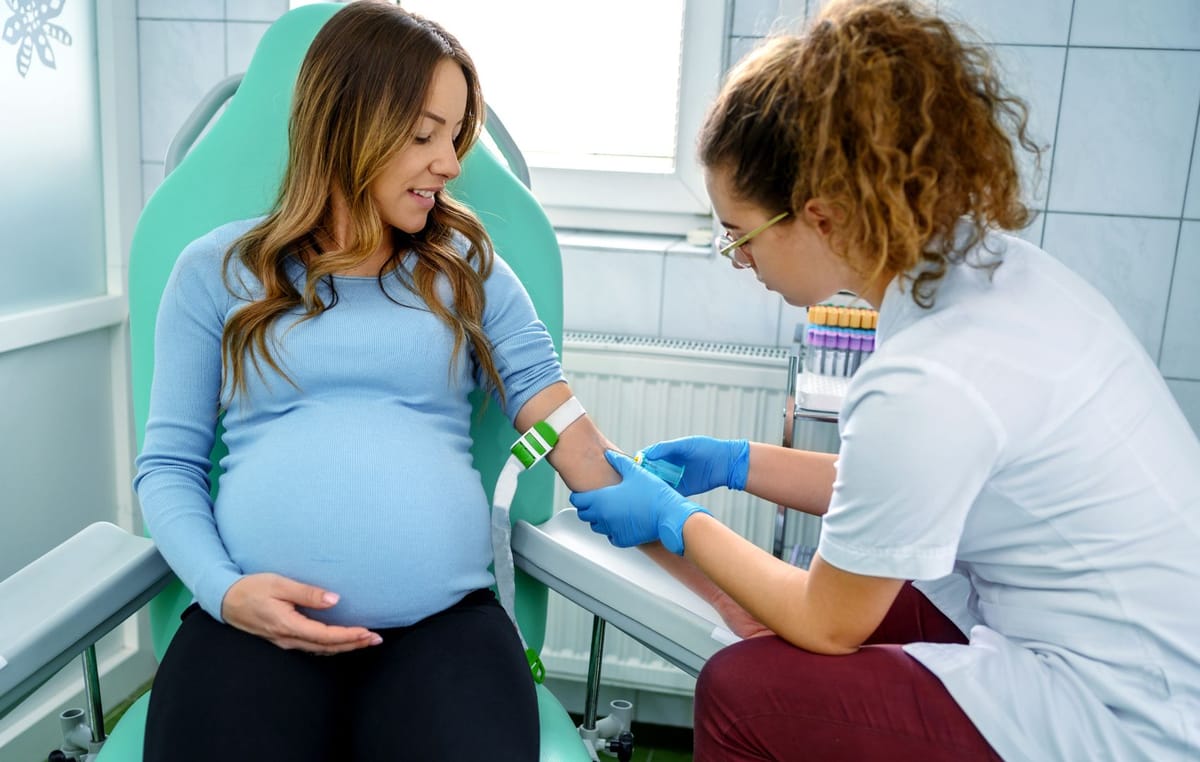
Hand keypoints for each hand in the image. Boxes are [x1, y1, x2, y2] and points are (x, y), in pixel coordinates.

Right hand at [221, 573, 382, 653]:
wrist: (225, 600)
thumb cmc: (251, 588)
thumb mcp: (279, 584)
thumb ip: (307, 593)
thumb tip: (334, 599)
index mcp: (288, 625)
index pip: (326, 636)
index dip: (349, 636)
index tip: (368, 633)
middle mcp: (288, 638)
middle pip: (327, 647)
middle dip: (353, 644)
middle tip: (375, 639)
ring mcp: (285, 641)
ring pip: (320, 649)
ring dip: (344, 646)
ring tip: (365, 640)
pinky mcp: (283, 638)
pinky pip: (311, 646)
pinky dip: (330, 645)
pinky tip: (340, 641)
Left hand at [570, 450, 710, 554]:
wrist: (669, 515)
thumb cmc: (654, 493)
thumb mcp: (635, 472)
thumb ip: (618, 461)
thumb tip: (609, 454)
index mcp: (602, 499)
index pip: (577, 500)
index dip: (579, 495)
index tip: (585, 492)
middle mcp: (603, 516)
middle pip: (584, 514)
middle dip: (588, 507)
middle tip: (598, 500)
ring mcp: (612, 530)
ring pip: (596, 526)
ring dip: (599, 518)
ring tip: (611, 509)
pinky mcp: (622, 540)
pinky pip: (610, 536)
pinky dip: (612, 529)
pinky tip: (622, 520)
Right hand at [640, 436, 749, 494]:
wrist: (726, 463)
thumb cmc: (706, 448)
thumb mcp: (685, 445)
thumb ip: (666, 448)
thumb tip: (646, 454)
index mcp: (668, 453)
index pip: (648, 457)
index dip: (640, 461)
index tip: (632, 466)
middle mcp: (669, 466)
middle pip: (650, 471)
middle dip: (643, 476)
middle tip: (635, 481)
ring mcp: (675, 478)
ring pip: (657, 483)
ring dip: (651, 487)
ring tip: (642, 491)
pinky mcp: (682, 490)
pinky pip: (668, 493)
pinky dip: (662, 495)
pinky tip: (656, 498)